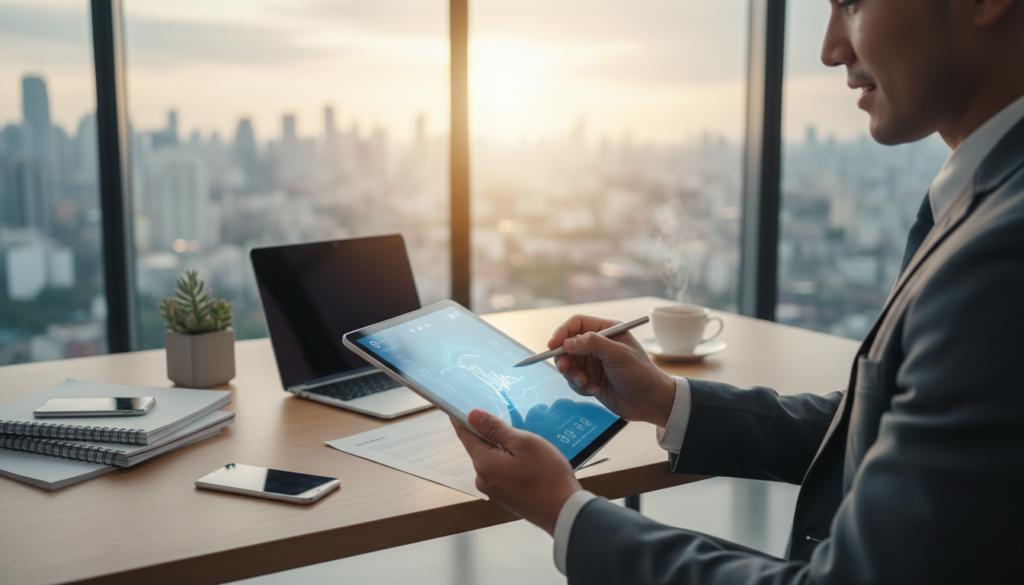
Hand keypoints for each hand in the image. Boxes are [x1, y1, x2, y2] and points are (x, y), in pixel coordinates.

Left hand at [452, 410, 581, 535]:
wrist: (564, 512)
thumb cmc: (547, 475)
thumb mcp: (524, 443)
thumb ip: (495, 429)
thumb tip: (472, 415)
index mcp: (484, 463)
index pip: (466, 435)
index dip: (462, 419)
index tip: (458, 405)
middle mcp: (483, 479)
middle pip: (480, 448)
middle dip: (490, 433)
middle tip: (506, 418)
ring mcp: (494, 491)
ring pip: (494, 460)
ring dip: (504, 449)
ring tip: (525, 441)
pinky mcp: (506, 497)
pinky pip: (502, 472)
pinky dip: (511, 462)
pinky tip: (528, 460)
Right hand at [549, 314, 675, 427]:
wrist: (651, 402)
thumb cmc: (641, 374)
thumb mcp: (617, 355)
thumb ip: (592, 344)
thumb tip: (567, 342)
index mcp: (607, 331)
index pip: (577, 324)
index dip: (562, 332)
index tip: (553, 345)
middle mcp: (598, 345)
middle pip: (568, 345)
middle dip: (564, 358)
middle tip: (565, 369)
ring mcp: (594, 363)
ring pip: (569, 365)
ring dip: (573, 375)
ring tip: (586, 383)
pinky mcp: (592, 380)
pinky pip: (575, 381)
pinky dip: (581, 387)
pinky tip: (595, 391)